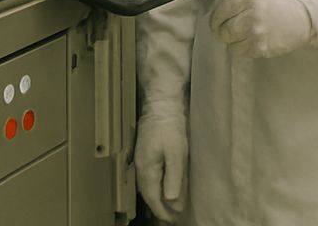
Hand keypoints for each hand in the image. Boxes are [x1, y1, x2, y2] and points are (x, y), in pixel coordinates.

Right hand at [135, 103, 186, 221]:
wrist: (161, 104)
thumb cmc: (170, 127)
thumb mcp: (176, 152)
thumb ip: (174, 176)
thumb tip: (171, 200)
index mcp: (147, 169)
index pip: (153, 197)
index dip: (162, 210)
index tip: (171, 219)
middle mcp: (141, 167)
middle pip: (148, 193)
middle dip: (158, 207)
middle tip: (170, 217)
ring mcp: (141, 159)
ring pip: (147, 185)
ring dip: (156, 198)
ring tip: (165, 207)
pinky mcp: (145, 153)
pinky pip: (148, 176)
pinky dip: (154, 186)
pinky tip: (160, 186)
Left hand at [211, 0, 311, 57]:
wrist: (303, 21)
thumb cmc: (281, 5)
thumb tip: (218, 8)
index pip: (223, 6)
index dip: (215, 15)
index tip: (215, 20)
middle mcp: (252, 14)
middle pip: (223, 28)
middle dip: (221, 30)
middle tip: (226, 30)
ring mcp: (256, 33)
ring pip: (229, 42)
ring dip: (232, 40)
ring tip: (242, 35)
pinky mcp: (260, 47)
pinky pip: (239, 51)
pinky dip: (241, 48)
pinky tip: (251, 41)